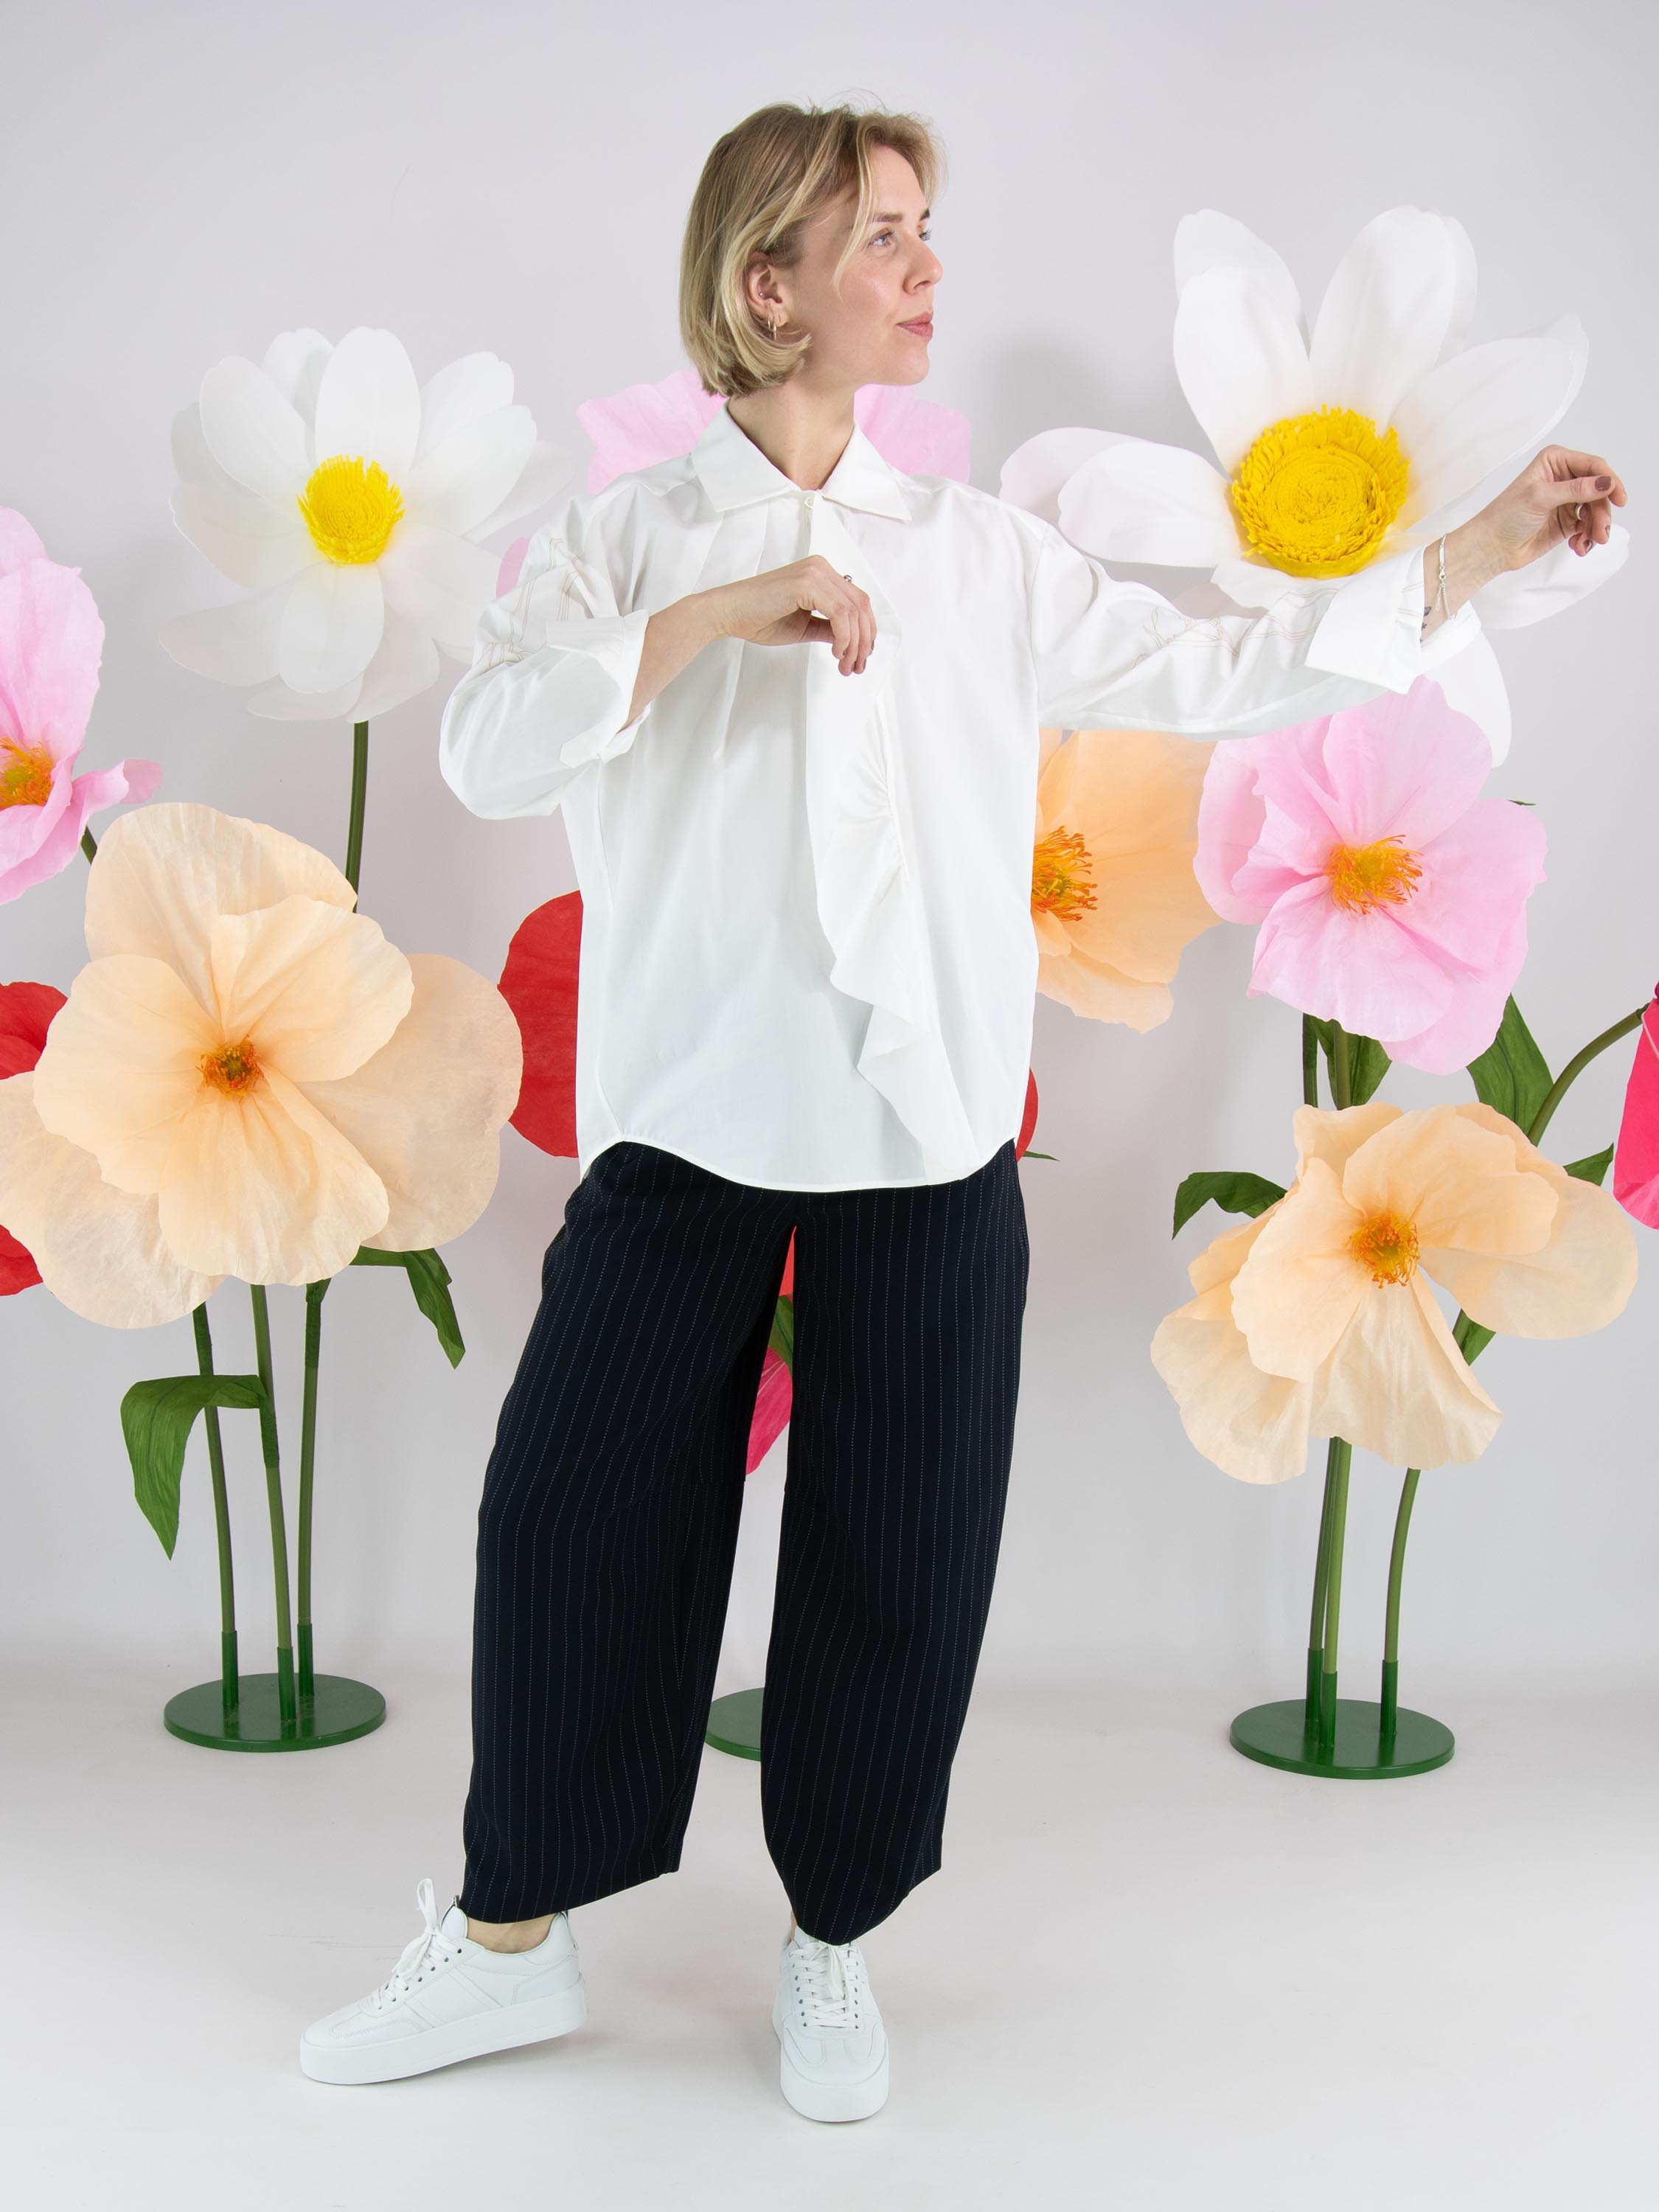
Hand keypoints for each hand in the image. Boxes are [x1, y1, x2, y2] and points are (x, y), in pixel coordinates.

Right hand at [702, 557, 875, 675]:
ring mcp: (815, 573)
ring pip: (854, 612)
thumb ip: (829, 629)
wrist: (728, 613)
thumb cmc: (758, 618)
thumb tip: (851, 641)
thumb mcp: (804, 626)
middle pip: (861, 606)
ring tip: (845, 665)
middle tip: (856, 667)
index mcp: (821, 573)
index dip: (866, 631)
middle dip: (864, 641)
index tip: (861, 657)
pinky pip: (840, 614)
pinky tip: (836, 652)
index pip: (857, 601)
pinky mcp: (807, 584)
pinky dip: (844, 637)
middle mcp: (821, 568)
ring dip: (855, 644)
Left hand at [1472, 444, 1626, 574]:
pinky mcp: (1568, 521)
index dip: (1609, 481)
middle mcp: (1564, 477)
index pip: (1593, 466)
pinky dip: (1588, 537)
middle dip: (1602, 511)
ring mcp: (1567, 500)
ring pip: (1597, 510)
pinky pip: (1589, 526)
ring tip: (1588, 542)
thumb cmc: (1505, 516)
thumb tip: (1606, 483)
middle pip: (1599, 490)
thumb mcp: (1541, 497)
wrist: (1491, 547)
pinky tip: (1578, 546)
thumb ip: (1575, 490)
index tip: (1619, 498)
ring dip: (1597, 527)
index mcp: (1555, 461)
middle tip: (1600, 531)